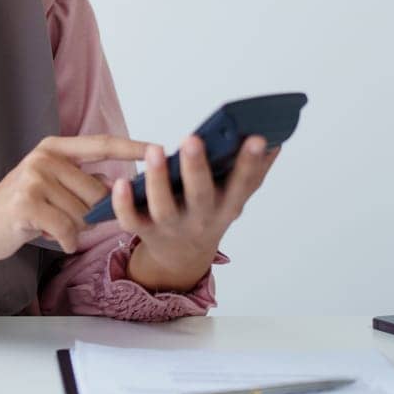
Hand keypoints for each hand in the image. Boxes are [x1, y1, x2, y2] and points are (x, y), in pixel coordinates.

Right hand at [0, 134, 156, 259]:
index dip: (132, 147)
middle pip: (97, 191)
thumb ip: (83, 182)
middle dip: (91, 214)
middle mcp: (45, 157)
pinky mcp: (26, 202)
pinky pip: (67, 228)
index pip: (102, 144)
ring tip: (52, 226)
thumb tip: (120, 187)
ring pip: (83, 213)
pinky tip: (53, 239)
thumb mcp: (52, 187)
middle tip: (67, 221)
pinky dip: (65, 240)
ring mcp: (34, 177)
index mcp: (54, 148)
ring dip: (74, 229)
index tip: (160, 149)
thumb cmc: (21, 209)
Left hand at [111, 133, 280, 290]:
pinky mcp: (145, 231)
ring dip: (158, 179)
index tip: (257, 138)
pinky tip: (120, 182)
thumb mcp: (234, 196)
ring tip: (156, 150)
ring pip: (163, 207)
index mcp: (227, 206)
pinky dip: (124, 204)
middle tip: (192, 139)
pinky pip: (132, 220)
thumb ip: (253, 170)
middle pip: (200, 195)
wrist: (183, 255)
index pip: (242, 184)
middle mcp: (201, 218)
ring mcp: (172, 226)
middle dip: (197, 168)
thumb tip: (273, 141)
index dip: (250, 164)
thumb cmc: (210, 212)